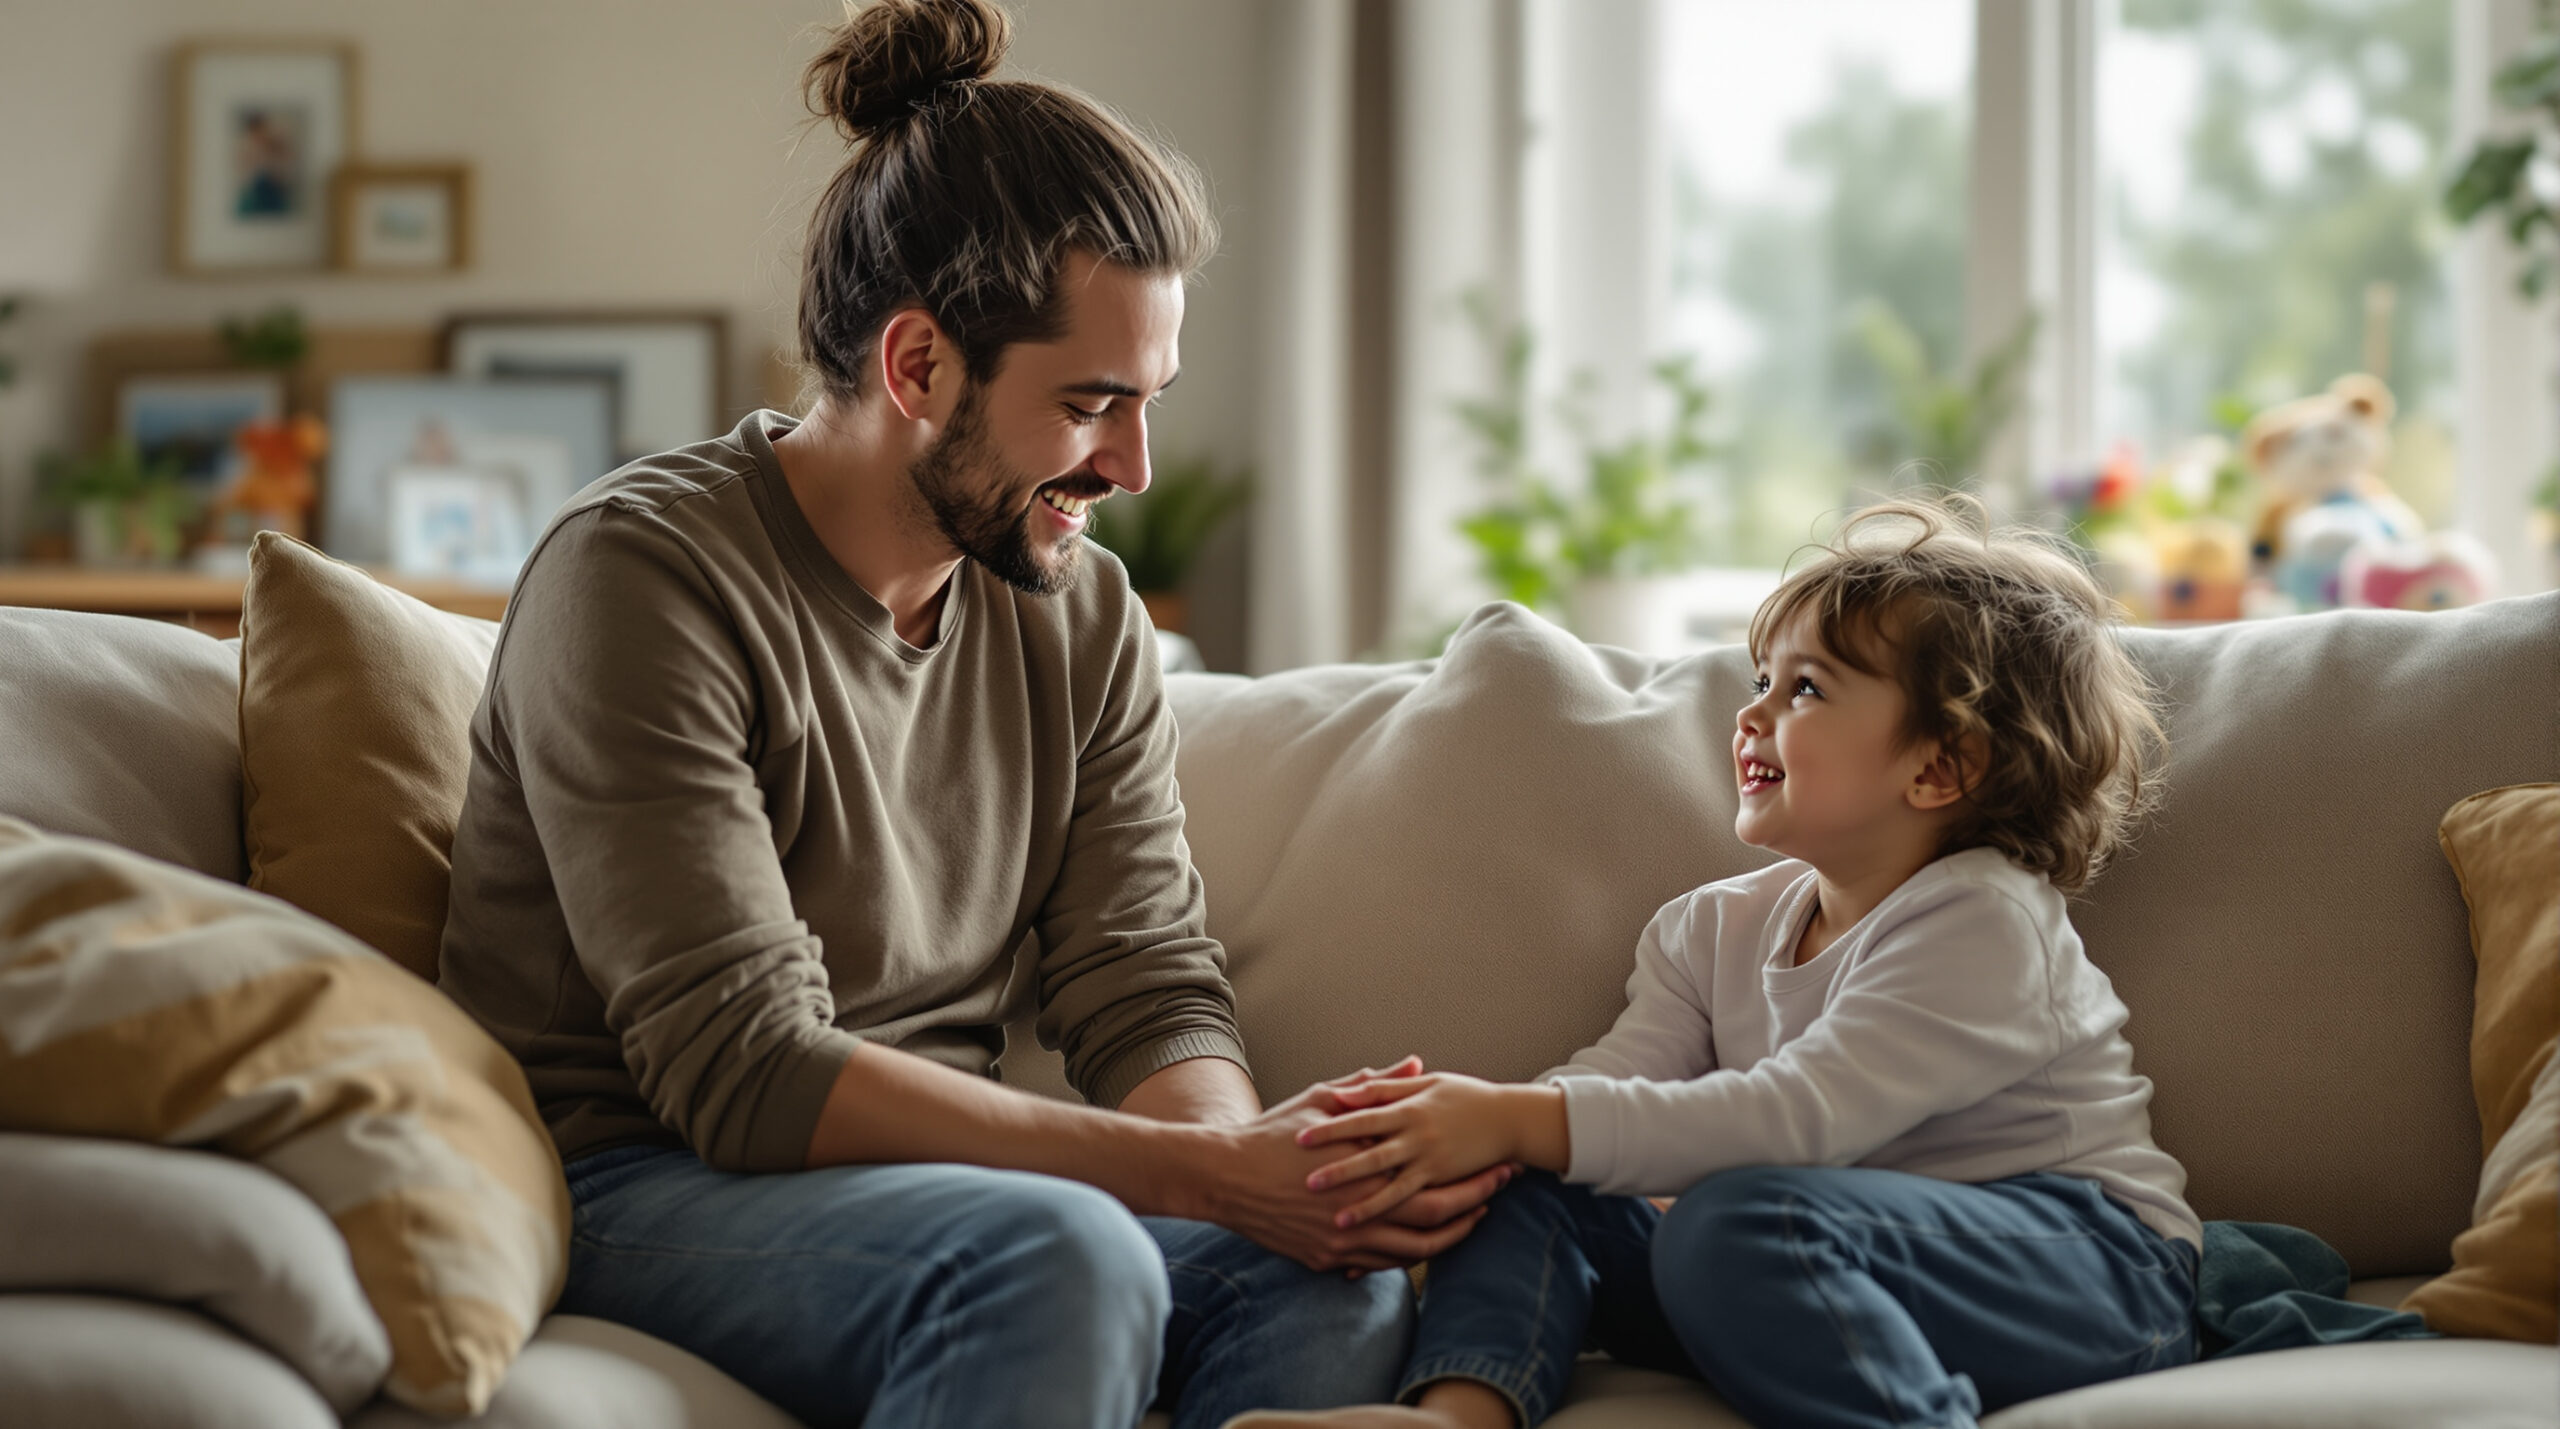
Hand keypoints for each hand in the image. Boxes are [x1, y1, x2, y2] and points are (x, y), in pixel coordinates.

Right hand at [1195, 1058, 1505, 1273]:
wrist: (1223, 1177)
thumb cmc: (1273, 1133)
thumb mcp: (1324, 1099)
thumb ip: (1375, 1086)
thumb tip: (1415, 1062)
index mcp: (1364, 1165)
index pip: (1435, 1177)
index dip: (1472, 1174)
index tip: (1497, 1163)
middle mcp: (1359, 1206)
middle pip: (1434, 1217)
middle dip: (1473, 1206)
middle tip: (1498, 1193)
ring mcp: (1343, 1239)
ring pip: (1413, 1250)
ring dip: (1448, 1237)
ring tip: (1472, 1222)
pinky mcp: (1326, 1259)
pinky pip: (1380, 1265)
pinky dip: (1408, 1255)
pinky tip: (1425, 1242)